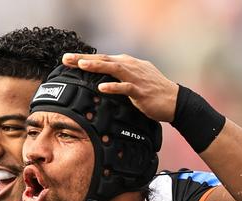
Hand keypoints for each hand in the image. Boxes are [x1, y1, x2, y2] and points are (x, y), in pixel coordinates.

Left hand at [62, 53, 178, 121]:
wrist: (175, 100)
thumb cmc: (154, 91)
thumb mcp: (136, 79)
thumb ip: (121, 76)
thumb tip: (104, 79)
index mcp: (128, 64)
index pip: (103, 58)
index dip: (85, 57)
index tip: (68, 58)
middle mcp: (131, 67)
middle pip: (104, 60)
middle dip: (84, 58)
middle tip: (66, 58)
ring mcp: (136, 78)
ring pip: (114, 68)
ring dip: (97, 66)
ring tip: (82, 65)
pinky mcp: (141, 91)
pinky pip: (125, 87)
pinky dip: (113, 86)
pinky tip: (102, 86)